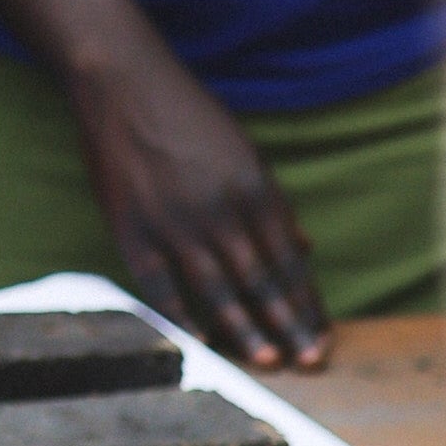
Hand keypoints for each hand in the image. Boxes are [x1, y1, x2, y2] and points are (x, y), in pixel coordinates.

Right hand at [75, 42, 328, 368]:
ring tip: (267, 362)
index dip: (308, 303)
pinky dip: (181, 315)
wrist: (123, 83)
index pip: (290, 261)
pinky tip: (200, 341)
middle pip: (262, 282)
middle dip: (288, 326)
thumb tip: (305, 248)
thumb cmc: (188, 116)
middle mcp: (220, 210)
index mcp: (255, 189)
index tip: (323, 336)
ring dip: (245, 330)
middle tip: (310, 362)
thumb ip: (273, 204)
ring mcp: (174, 222)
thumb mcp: (245, 152)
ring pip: (218, 290)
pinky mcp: (133, 227)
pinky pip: (160, 284)